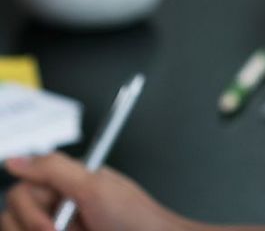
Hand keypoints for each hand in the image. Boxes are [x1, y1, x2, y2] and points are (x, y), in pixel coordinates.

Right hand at [1, 153, 192, 230]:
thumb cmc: (134, 217)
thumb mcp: (93, 187)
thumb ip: (53, 169)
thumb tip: (14, 158)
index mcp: (63, 187)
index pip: (20, 192)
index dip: (28, 209)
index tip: (49, 224)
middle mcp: (55, 210)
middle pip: (11, 219)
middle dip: (33, 225)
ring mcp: (56, 228)